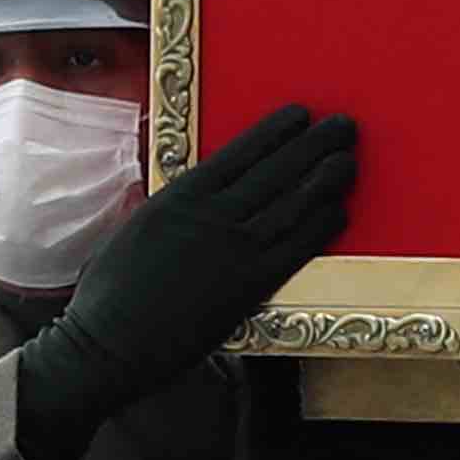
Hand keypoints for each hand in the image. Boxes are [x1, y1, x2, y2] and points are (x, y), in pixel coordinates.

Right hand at [18, 103, 355, 459]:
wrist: (110, 345)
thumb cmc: (109, 294)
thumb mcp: (133, 231)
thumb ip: (167, 208)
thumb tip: (186, 193)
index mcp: (179, 196)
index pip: (240, 152)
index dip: (276, 131)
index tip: (301, 114)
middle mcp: (213, 216)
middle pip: (276, 171)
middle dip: (314, 145)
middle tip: (345, 126)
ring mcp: (235, 250)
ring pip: (293, 204)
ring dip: (327, 179)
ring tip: (350, 160)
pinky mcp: (251, 285)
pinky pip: (297, 248)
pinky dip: (322, 226)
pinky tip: (340, 212)